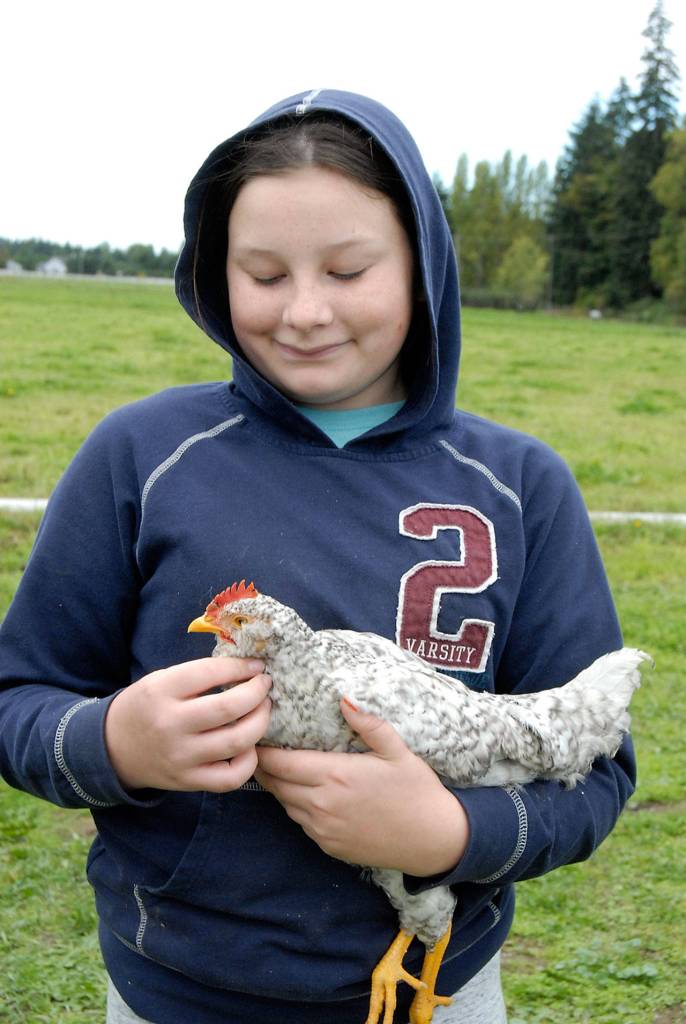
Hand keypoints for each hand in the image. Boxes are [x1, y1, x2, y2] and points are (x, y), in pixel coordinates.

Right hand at [105, 658, 270, 791]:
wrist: (114, 749)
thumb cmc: (147, 707)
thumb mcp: (162, 680)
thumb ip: (200, 674)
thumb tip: (248, 668)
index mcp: (161, 691)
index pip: (211, 673)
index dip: (242, 667)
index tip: (257, 667)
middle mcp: (170, 725)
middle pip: (229, 708)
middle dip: (257, 694)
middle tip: (265, 687)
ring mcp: (180, 757)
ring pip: (237, 742)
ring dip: (260, 722)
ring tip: (262, 710)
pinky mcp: (188, 781)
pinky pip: (231, 777)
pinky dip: (249, 761)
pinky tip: (248, 746)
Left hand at [255, 698, 469, 875]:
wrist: (433, 839)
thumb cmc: (417, 790)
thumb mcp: (398, 750)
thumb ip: (369, 724)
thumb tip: (344, 698)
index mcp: (335, 776)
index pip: (281, 762)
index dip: (264, 750)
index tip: (257, 735)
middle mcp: (322, 804)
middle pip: (276, 784)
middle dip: (264, 766)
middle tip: (259, 748)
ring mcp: (323, 829)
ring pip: (285, 804)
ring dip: (278, 787)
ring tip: (277, 768)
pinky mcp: (329, 846)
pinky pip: (301, 823)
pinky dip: (295, 806)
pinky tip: (304, 793)